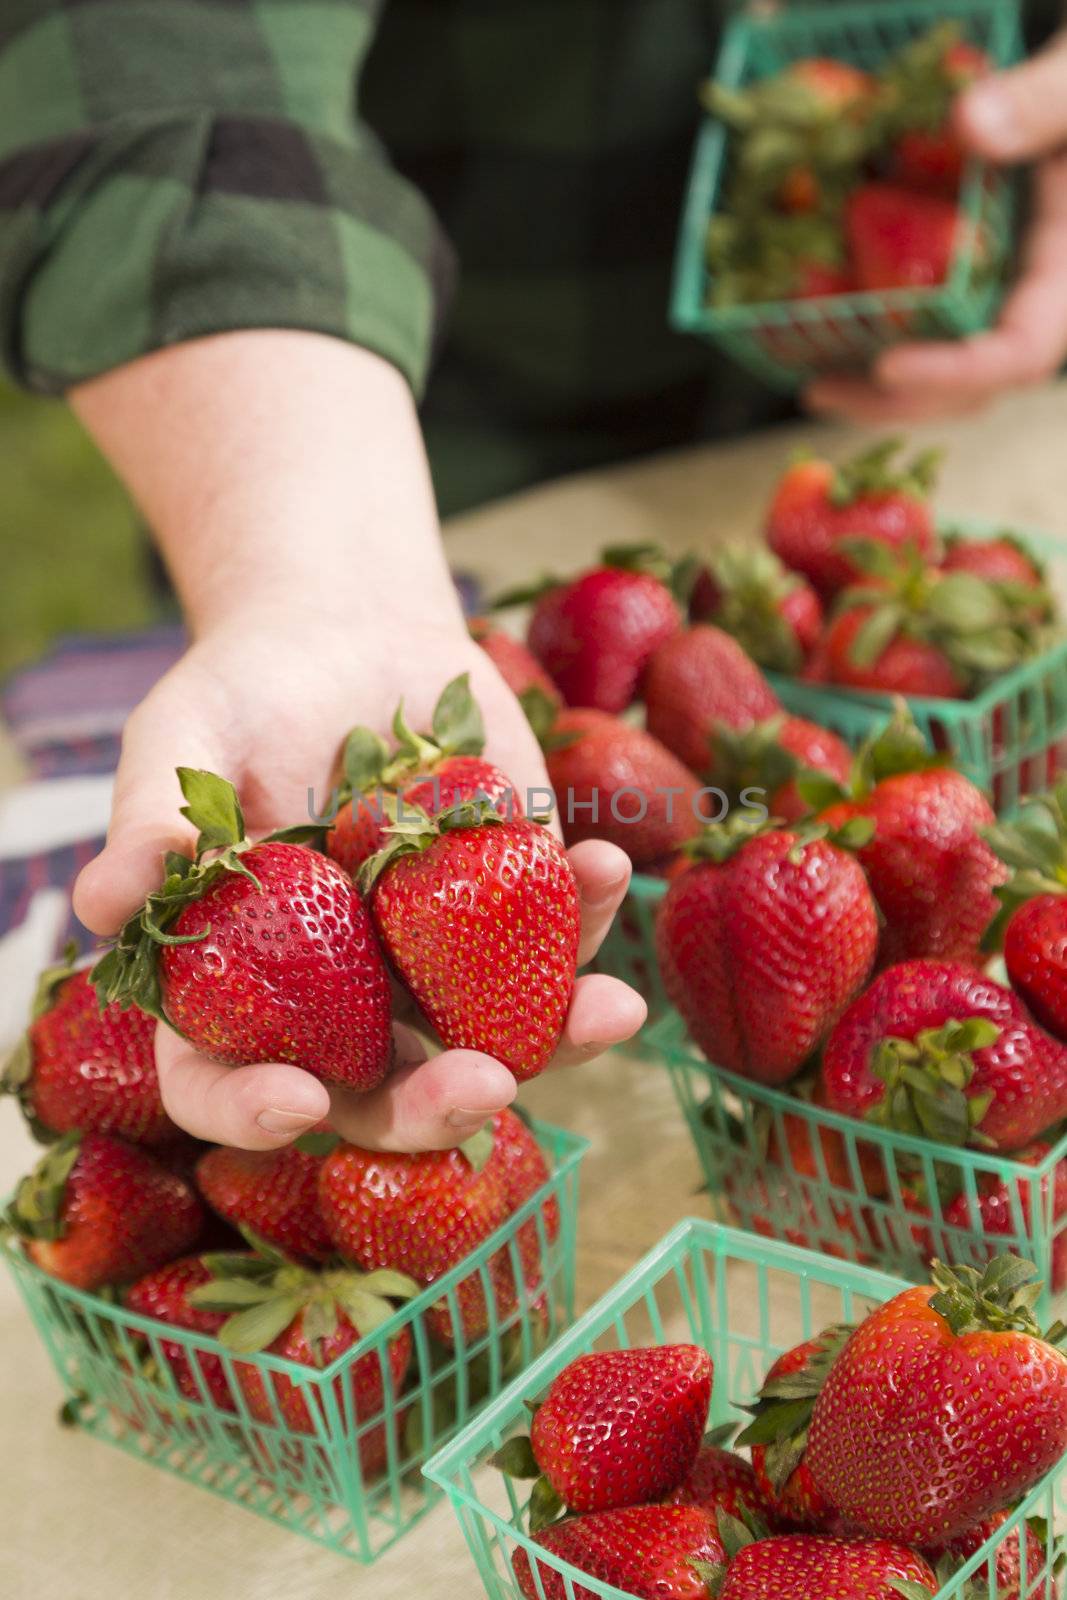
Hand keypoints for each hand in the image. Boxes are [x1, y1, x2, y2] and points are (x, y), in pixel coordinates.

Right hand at [68, 333, 645, 1154]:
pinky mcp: (510, 910)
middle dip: (433, 1107)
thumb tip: (98, 905)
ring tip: (612, 1009)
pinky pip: (556, 939)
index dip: (250, 1112)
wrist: (347, 633)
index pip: (224, 1082)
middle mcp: (338, 1000)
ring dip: (557, 1036)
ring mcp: (431, 965)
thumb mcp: (183, 738)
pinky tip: (605, 869)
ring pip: (492, 1036)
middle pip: (378, 1092)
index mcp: (238, 985)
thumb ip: (151, 819)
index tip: (294, 1102)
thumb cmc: (243, 691)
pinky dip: (587, 917)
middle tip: (482, 1086)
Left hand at [807, 31, 1066, 423]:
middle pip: (972, 390)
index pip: (1018, 352)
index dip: (954, 371)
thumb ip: (1039, 104)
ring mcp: (999, 305)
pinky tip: (815, 343)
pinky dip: (875, 347)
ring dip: (876, 392)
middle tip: (819, 391)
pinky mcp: (967, 291)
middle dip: (896, 401)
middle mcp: (1032, 305)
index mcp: (1064, 278)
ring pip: (947, 379)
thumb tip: (967, 124)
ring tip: (812, 386)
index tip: (886, 366)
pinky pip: (927, 336)